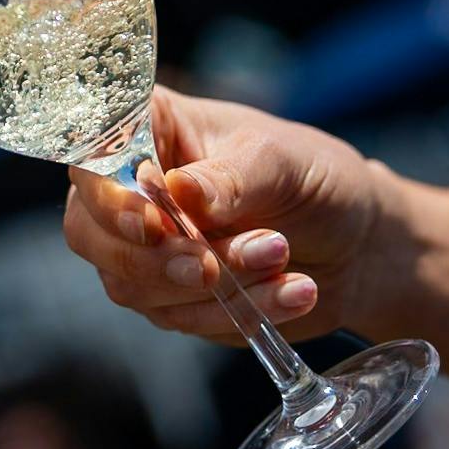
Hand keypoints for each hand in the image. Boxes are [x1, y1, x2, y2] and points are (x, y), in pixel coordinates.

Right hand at [63, 88, 399, 344]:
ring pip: (135, 284)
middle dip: (155, 259)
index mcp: (147, 129)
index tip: (153, 223)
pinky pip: (182, 319)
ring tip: (282, 256)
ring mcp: (145, 249)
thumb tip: (179, 192)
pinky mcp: (171, 299)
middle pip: (91, 233)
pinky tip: (295, 289)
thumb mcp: (282, 163)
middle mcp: (130, 190)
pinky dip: (240, 312)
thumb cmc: (314, 179)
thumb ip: (231, 178)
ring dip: (215, 284)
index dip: (109, 196)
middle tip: (211, 266)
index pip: (91, 157)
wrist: (357, 243)